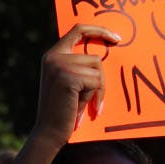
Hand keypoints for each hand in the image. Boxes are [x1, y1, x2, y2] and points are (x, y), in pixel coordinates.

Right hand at [34, 23, 120, 147]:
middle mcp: (54, 56)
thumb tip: (103, 56)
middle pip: (94, 57)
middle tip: (98, 102)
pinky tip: (81, 109)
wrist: (48, 133)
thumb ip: (77, 67)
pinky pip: (95, 81)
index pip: (78, 30)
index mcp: (52, 55)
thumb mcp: (67, 84)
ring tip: (82, 106)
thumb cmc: (62, 111)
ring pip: (97, 69)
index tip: (115, 39)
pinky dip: (94, 97)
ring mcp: (60, 65)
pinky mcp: (68, 77)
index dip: (98, 30)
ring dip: (95, 90)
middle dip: (99, 80)